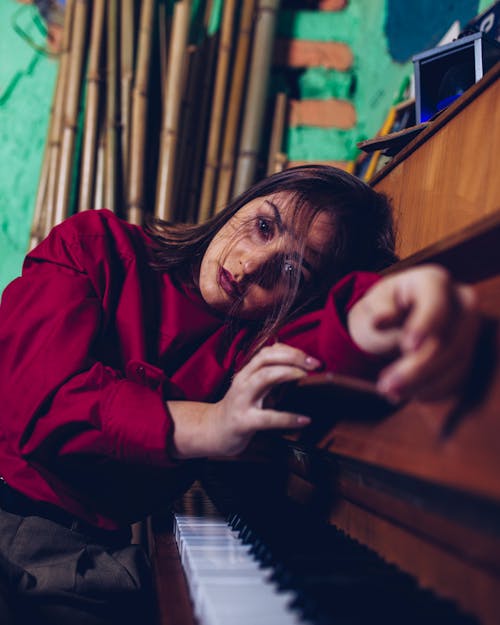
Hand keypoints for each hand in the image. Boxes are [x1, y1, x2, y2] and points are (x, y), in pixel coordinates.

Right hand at [168, 344, 319, 458]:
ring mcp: (241, 400)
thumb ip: (274, 376)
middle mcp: (243, 381)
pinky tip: (304, 420)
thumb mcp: (256, 388)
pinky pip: (268, 418)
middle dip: (292, 356)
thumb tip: (301, 366)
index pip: (268, 351)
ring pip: (263, 377)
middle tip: (314, 363)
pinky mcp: (243, 422)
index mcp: (247, 372)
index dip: (291, 351)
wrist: (214, 431)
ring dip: (287, 372)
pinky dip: (288, 418)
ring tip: (306, 376)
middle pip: (266, 358)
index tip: (311, 358)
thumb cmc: (241, 408)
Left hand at [347, 265, 479, 401]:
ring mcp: (468, 329)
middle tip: (387, 385)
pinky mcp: (468, 352)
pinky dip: (432, 390)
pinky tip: (407, 394)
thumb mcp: (372, 306)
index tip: (407, 346)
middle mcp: (459, 302)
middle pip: (453, 338)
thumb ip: (379, 313)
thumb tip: (379, 322)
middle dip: (421, 366)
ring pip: (457, 362)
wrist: (391, 322)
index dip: (426, 325)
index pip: (437, 303)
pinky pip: (458, 376)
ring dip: (423, 383)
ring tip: (389, 391)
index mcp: (433, 280)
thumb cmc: (381, 309)